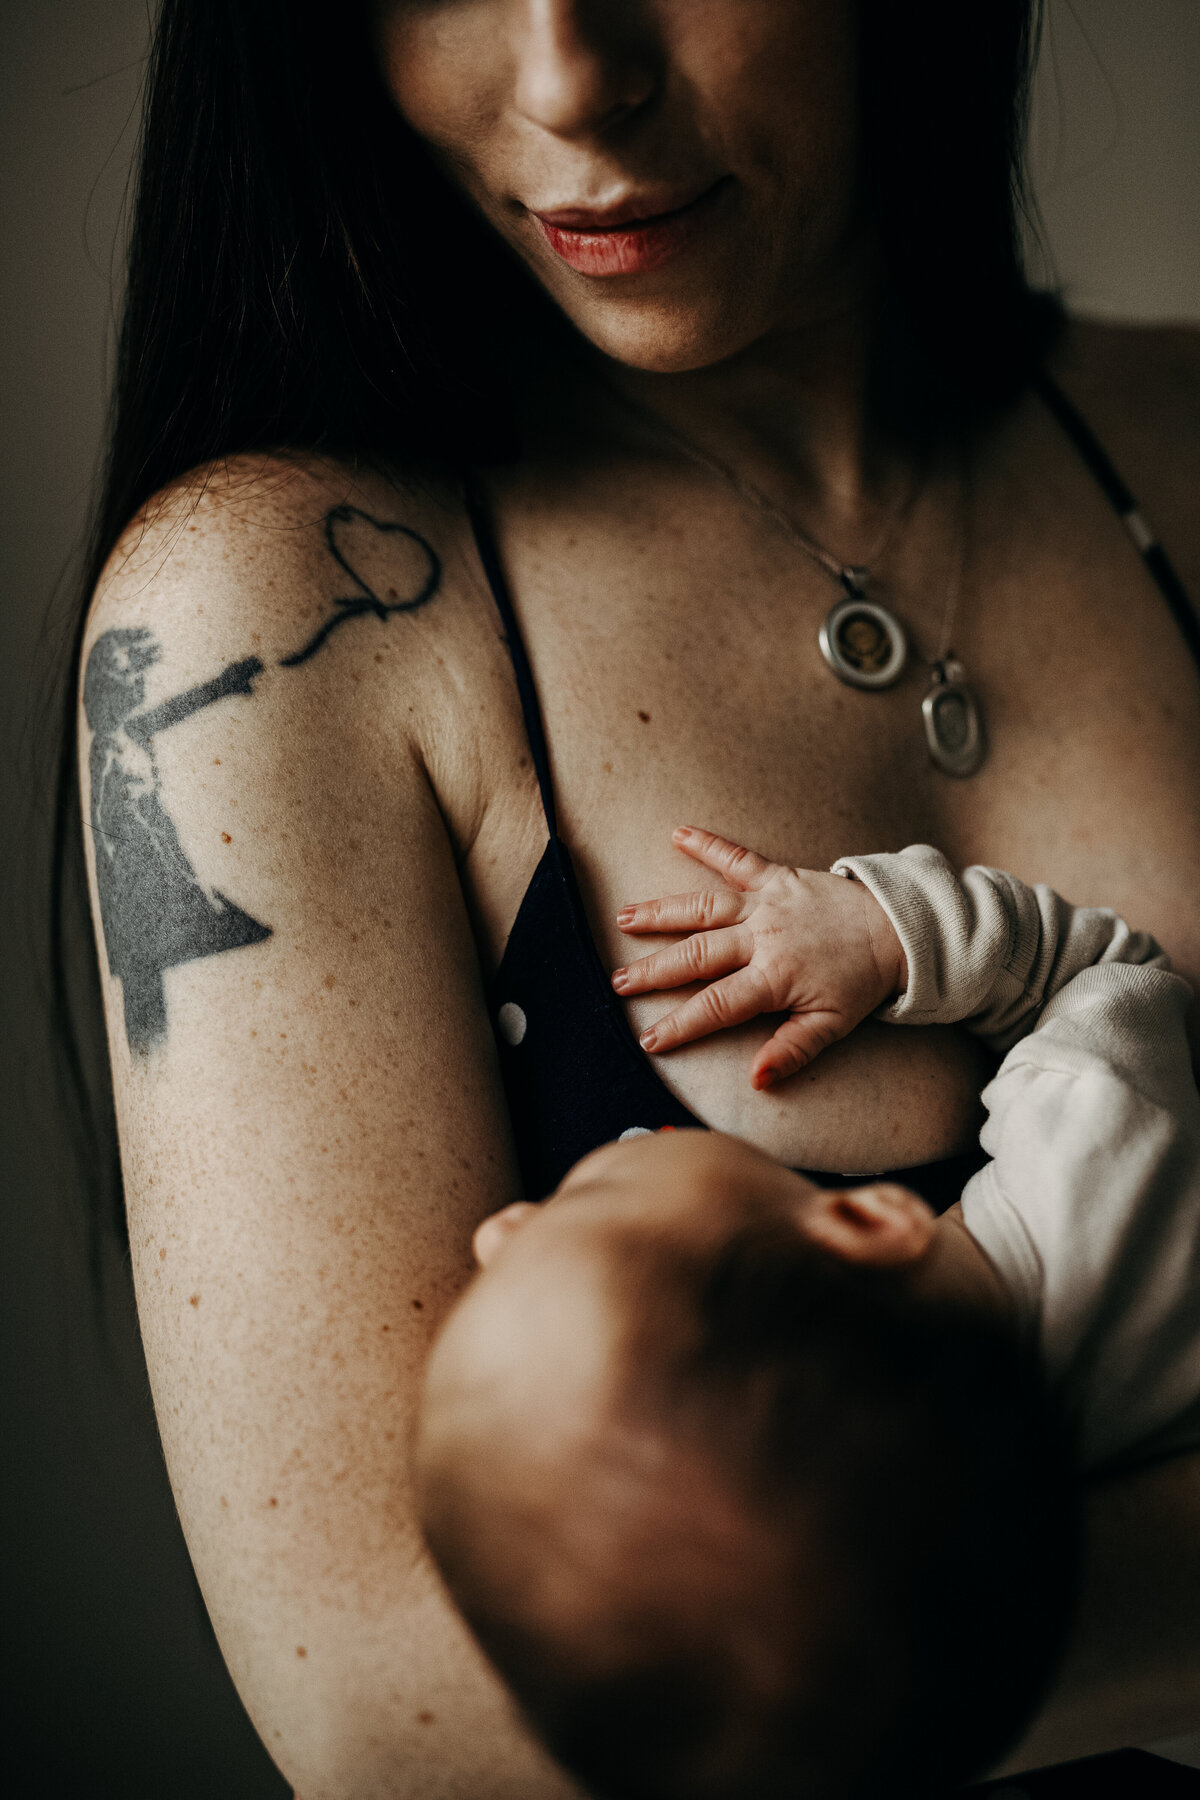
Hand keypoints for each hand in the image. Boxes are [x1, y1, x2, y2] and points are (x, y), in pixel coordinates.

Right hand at [612, 827, 906, 1089]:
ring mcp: (768, 903)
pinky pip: (738, 858)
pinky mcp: (778, 876)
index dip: (680, 1023)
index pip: (717, 1005)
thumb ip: (792, 1051)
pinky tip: (678, 834)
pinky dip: (709, 845)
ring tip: (624, 918)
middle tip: (618, 982)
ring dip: (662, 913)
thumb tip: (757, 1079)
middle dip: (654, 970)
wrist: (898, 928)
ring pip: (704, 907)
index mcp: (775, 977)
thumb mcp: (833, 1026)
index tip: (648, 1039)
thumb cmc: (863, 979)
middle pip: (698, 955)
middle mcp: (763, 937)